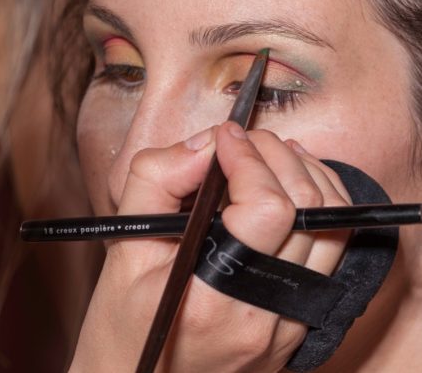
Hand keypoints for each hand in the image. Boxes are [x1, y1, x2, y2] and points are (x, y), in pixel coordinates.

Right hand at [69, 121, 350, 372]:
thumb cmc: (125, 321)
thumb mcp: (126, 244)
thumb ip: (157, 180)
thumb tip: (206, 145)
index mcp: (215, 297)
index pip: (266, 208)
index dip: (250, 157)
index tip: (225, 136)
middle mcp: (266, 314)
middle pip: (307, 208)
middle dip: (277, 155)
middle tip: (245, 139)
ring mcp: (290, 321)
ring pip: (332, 224)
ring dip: (307, 173)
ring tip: (273, 151)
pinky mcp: (299, 320)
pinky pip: (332, 248)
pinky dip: (320, 203)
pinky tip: (293, 183)